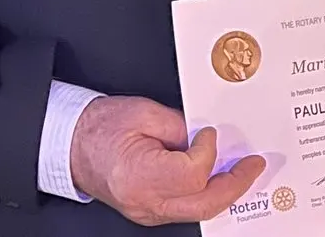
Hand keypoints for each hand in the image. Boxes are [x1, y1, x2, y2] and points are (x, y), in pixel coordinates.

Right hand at [70, 95, 265, 225]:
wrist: (70, 144)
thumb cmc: (99, 127)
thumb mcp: (144, 113)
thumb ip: (181, 126)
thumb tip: (208, 135)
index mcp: (138, 175)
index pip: (192, 174)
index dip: (208, 151)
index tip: (209, 133)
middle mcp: (144, 201)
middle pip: (203, 204)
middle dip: (235, 184)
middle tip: (253, 165)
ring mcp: (146, 210)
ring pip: (198, 211)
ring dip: (225, 191)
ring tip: (243, 171)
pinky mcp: (150, 209)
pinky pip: (187, 208)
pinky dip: (206, 193)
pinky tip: (218, 177)